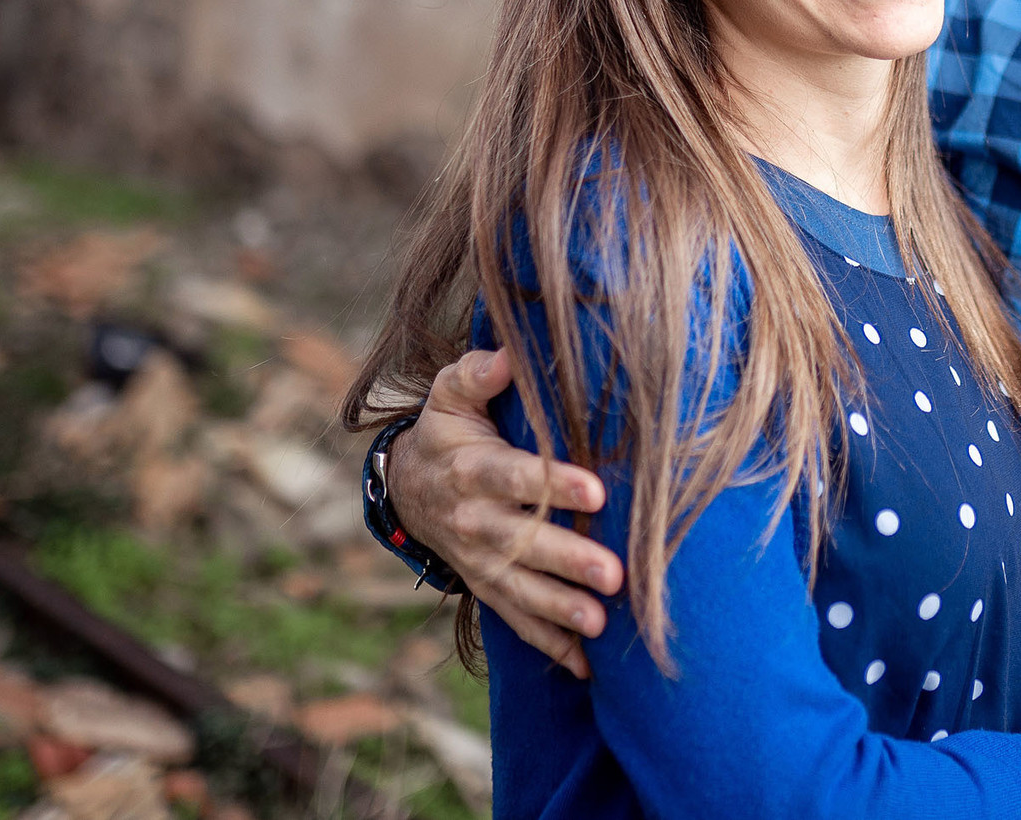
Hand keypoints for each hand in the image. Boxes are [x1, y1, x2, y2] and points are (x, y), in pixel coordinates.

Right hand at [394, 349, 626, 678]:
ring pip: (520, 589)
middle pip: (523, 542)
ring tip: (600, 624)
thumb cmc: (448, 430)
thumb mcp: (451, 395)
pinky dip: (548, 644)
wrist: (408, 486)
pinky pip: (515, 619)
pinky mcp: (485, 585)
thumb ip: (476, 374)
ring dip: (560, 609)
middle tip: (612, 573)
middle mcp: (474, 520)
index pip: (515, 478)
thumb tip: (508, 356)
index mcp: (471, 470)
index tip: (595, 490)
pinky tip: (586, 664)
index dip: (552, 485)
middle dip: (567, 559)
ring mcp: (479, 560)